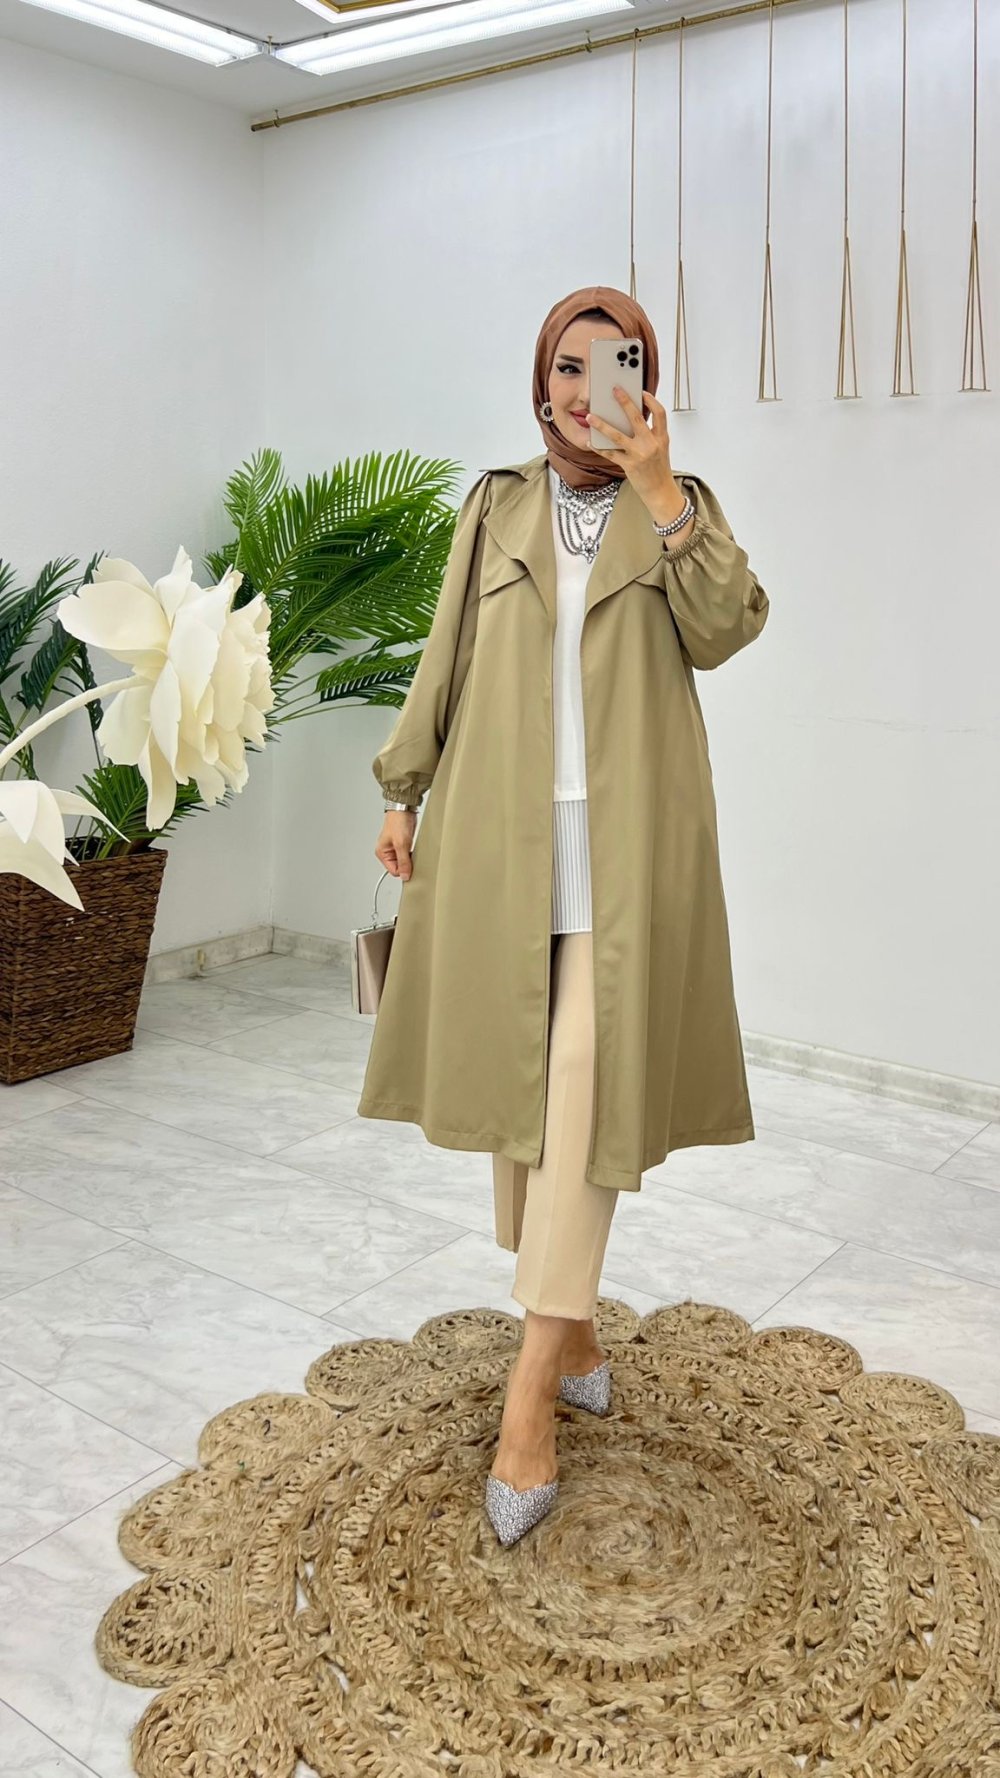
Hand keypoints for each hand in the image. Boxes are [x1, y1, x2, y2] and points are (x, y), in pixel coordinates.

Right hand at [376, 810, 415, 879]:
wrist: (404, 809)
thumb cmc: (398, 822)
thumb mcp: (401, 844)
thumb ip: (403, 862)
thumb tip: (405, 876)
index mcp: (382, 853)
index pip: (393, 871)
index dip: (403, 870)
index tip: (411, 866)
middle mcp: (387, 852)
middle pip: (399, 867)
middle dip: (407, 864)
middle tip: (411, 855)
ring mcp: (395, 848)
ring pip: (404, 861)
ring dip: (410, 858)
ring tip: (411, 848)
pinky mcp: (402, 844)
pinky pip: (408, 855)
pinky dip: (412, 853)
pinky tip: (413, 847)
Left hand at [586, 386, 676, 517]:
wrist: (661, 492)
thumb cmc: (659, 470)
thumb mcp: (661, 449)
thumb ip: (651, 434)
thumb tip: (632, 420)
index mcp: (662, 438)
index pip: (660, 413)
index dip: (651, 401)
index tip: (642, 392)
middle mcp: (651, 444)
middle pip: (637, 418)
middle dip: (625, 402)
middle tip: (615, 390)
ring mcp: (639, 454)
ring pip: (617, 435)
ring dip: (601, 425)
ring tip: (590, 417)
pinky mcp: (629, 465)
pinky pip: (610, 453)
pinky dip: (598, 447)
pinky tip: (590, 442)